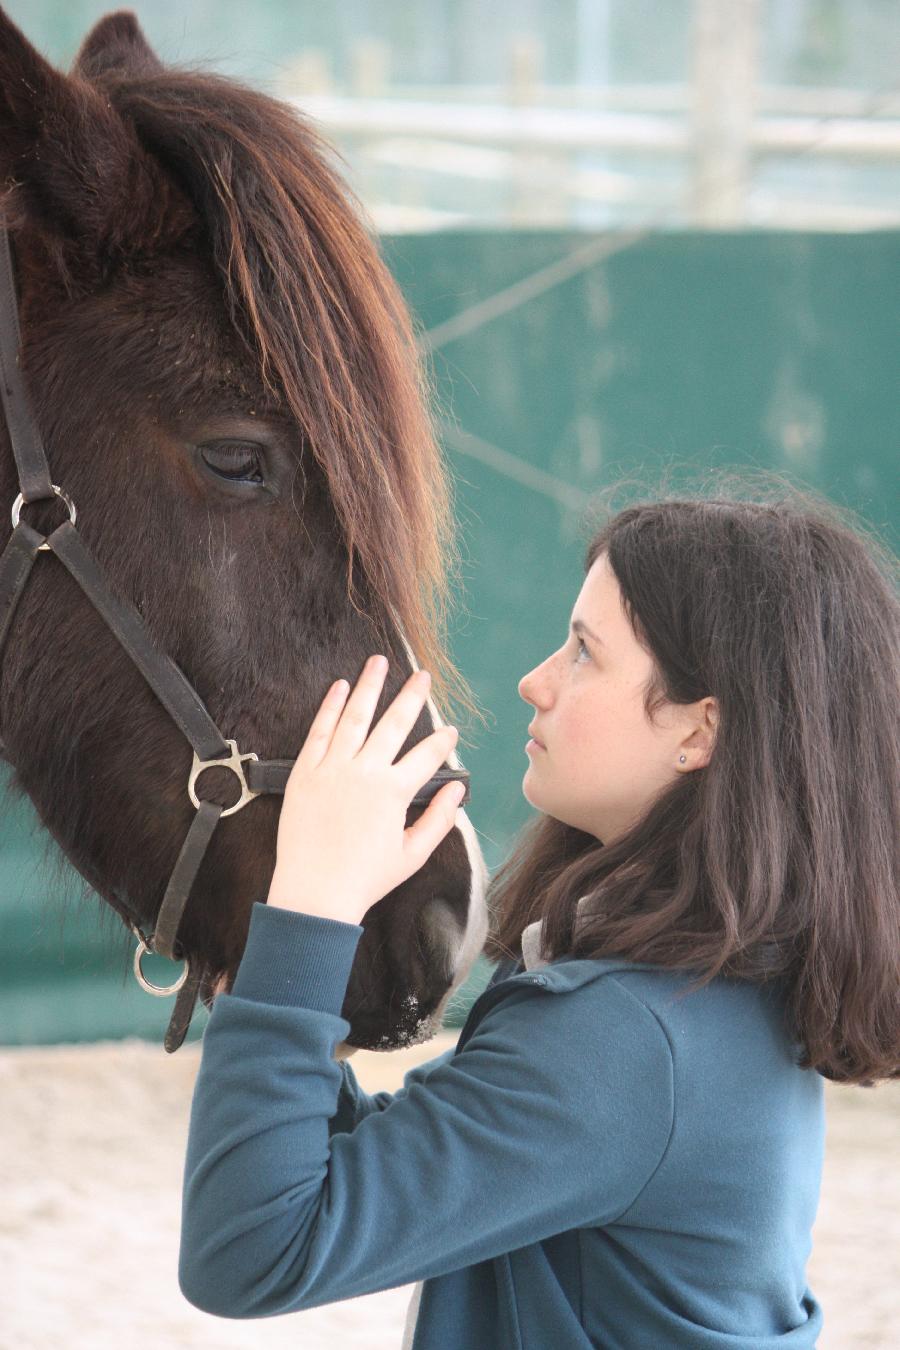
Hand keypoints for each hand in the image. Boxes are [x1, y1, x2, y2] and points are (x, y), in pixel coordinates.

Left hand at [265, 655, 464, 924]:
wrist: (314, 894)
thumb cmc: (365, 879)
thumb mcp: (412, 855)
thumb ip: (439, 819)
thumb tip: (458, 790)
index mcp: (394, 792)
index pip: (427, 755)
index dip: (443, 741)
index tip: (450, 731)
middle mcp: (365, 772)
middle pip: (394, 723)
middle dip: (411, 696)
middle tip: (423, 676)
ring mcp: (332, 769)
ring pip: (355, 717)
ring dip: (369, 686)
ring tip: (379, 662)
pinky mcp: (305, 772)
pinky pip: (319, 731)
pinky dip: (330, 706)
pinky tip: (340, 687)